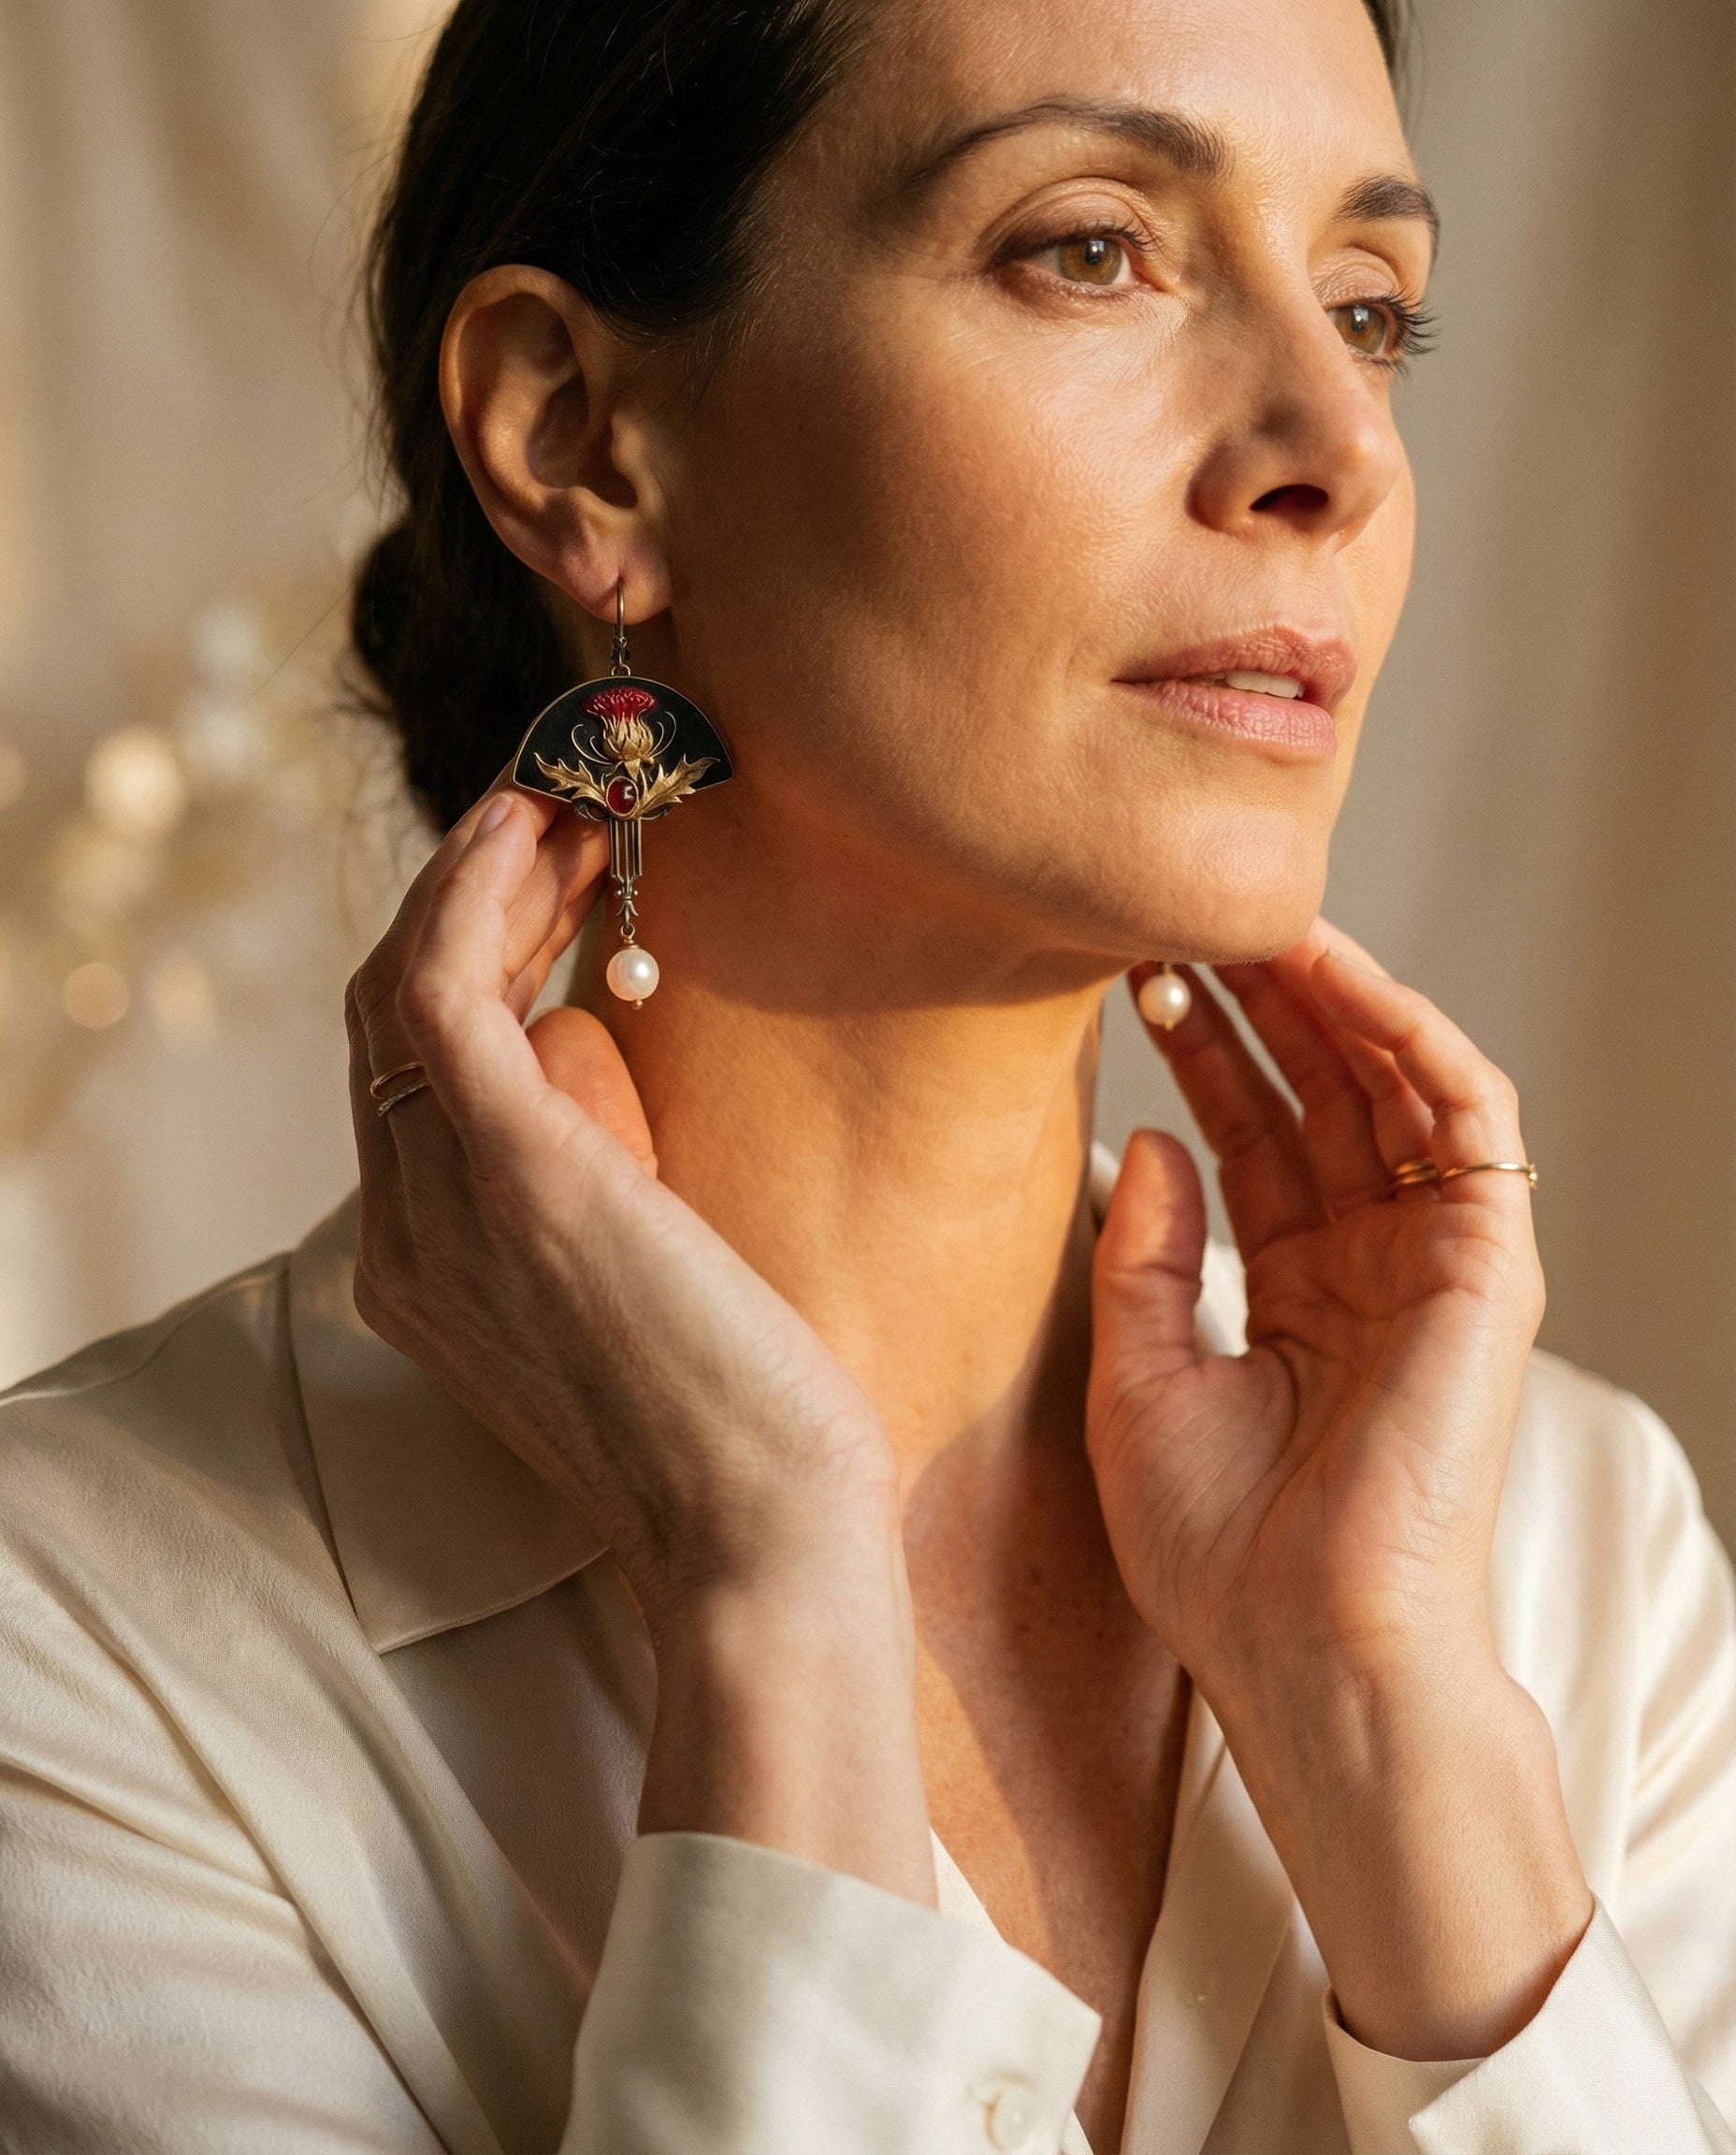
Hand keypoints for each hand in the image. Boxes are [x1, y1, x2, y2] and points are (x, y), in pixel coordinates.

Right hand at [344, 783, 931, 1900]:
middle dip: (477, 898)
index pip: (417, 1074)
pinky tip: (541, 828)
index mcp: (437, 1270)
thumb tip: (615, 1062)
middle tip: (571, 816)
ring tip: (573, 801)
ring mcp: (440, 1202)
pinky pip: (442, 985)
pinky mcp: (504, 1168)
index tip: (570, 881)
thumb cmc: (748, 1430)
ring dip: (483, 872)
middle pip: (394, 1016)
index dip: (479, 958)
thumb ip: (606, 1190)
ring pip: (406, 981)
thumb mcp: (654, 1292)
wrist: (766, 1540)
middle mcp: (408, 1233)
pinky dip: (480, 890)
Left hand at [1087, 921, 1591, 2057]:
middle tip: (1188, 918)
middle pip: (1323, 1096)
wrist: (1302, 1650)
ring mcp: (1433, 1263)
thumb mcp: (1138, 1380)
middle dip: (1262, 1003)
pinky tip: (1346, 981)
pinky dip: (1417, 1043)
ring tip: (1255, 923)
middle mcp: (1367, 1266)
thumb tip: (1152, 1135)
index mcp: (1292, 1295)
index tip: (1130, 978)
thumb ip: (1143, 1255)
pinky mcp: (1491, 1269)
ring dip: (1334, 999)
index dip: (1200, 1054)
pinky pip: (1471, 1125)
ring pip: (1397, 1089)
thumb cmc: (1217, 1551)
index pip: (1252, 1139)